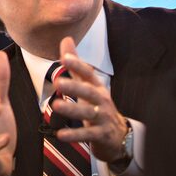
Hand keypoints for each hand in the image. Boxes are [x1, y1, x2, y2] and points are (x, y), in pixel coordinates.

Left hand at [52, 37, 128, 162]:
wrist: (119, 136)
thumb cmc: (99, 107)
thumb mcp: (89, 86)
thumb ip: (76, 67)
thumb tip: (66, 39)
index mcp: (97, 87)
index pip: (88, 74)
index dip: (78, 66)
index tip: (66, 57)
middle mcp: (102, 100)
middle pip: (88, 92)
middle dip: (74, 86)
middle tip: (58, 82)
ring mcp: (103, 118)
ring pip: (88, 113)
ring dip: (72, 109)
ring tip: (56, 106)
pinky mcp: (101, 135)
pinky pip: (87, 135)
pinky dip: (74, 135)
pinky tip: (60, 135)